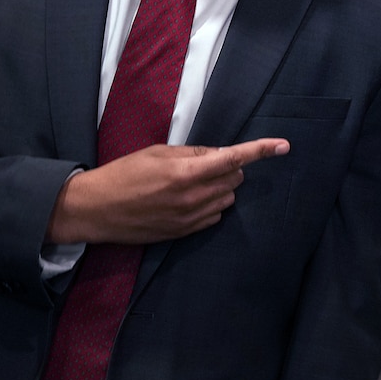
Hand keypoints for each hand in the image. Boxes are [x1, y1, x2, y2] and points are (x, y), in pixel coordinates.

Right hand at [46, 138, 288, 244]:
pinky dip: (211, 204)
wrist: (96, 209)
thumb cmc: (124, 174)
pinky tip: (189, 199)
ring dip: (220, 187)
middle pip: (234, 179)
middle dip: (229, 168)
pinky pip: (213, 217)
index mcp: (186, 173)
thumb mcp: (158, 153)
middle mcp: (192, 198)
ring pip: (227, 199)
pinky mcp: (183, 233)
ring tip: (191, 181)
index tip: (284, 146)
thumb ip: (193, 153)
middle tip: (204, 162)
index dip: (261, 150)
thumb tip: (220, 154)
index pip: (234, 159)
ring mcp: (189, 219)